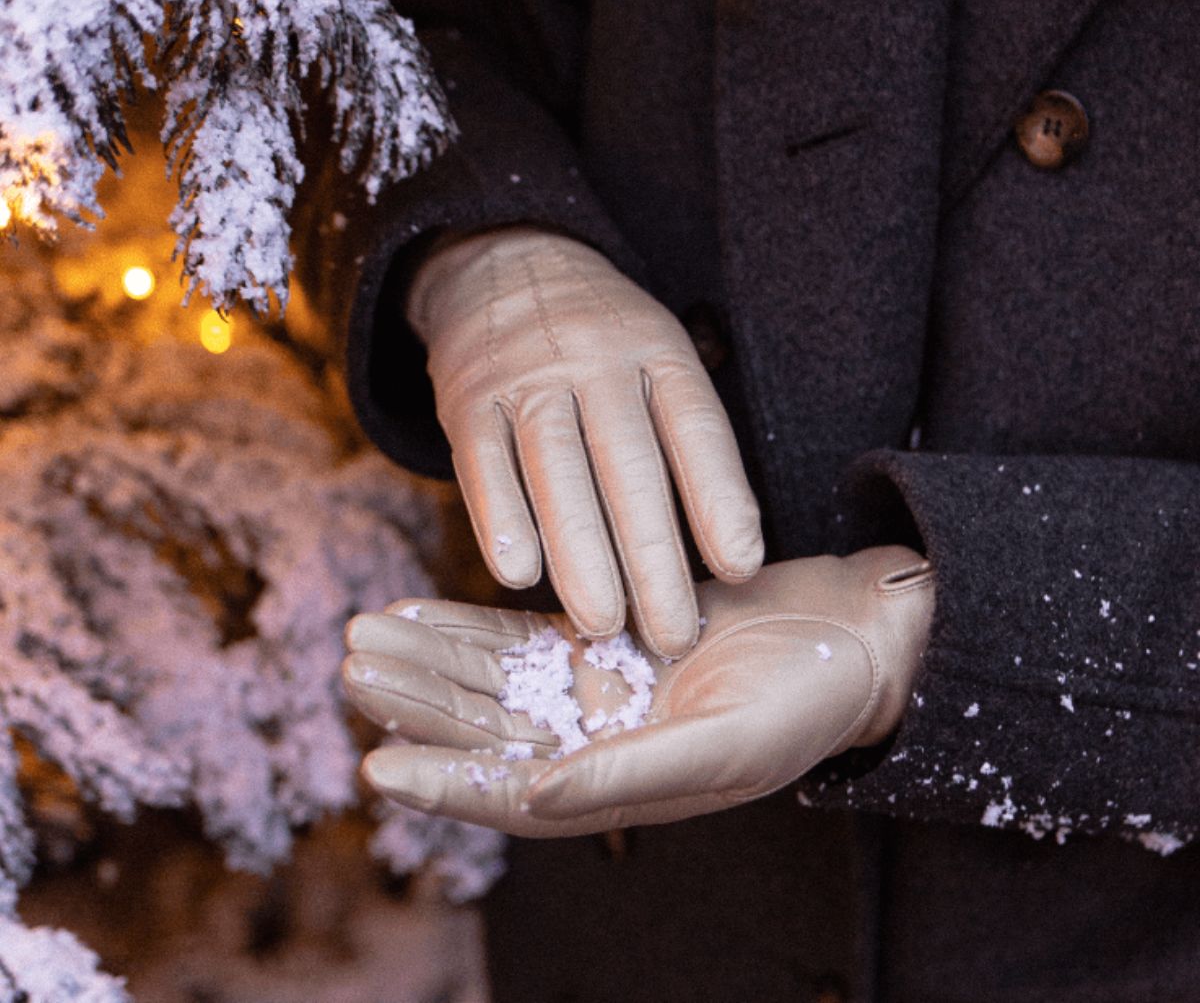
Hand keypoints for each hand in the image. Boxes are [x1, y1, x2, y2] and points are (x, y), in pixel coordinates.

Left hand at [342, 546, 934, 836]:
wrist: (848, 637)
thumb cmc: (804, 703)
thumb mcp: (724, 744)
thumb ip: (631, 769)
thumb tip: (535, 795)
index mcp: (619, 786)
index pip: (510, 793)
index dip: (442, 786)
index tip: (376, 769)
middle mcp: (594, 743)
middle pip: (484, 728)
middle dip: (416, 703)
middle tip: (351, 667)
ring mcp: (595, 686)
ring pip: (492, 677)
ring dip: (430, 659)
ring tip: (363, 633)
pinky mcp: (603, 633)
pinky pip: (521, 634)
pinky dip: (470, 624)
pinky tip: (420, 610)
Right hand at [405, 226, 763, 657]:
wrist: (506, 261)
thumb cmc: (605, 340)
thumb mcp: (660, 353)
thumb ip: (686, 435)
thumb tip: (727, 555)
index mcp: (657, 349)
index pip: (695, 425)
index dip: (719, 497)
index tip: (741, 568)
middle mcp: (594, 359)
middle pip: (628, 463)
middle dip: (653, 556)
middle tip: (674, 634)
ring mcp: (526, 376)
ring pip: (556, 471)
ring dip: (581, 554)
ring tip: (604, 624)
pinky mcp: (467, 399)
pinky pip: (483, 465)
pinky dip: (501, 521)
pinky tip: (519, 575)